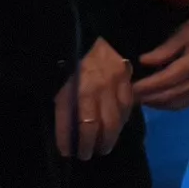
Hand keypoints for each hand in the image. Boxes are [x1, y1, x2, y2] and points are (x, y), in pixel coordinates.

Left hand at [52, 39, 136, 159]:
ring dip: (109, 137)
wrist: (93, 34)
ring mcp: (114, 86)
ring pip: (115, 121)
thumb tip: (67, 134)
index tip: (69, 152)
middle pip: (97, 127)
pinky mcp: (127, 82)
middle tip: (89, 154)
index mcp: (75, 90)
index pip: (73, 123)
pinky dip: (121, 121)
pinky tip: (116, 126)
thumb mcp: (61, 84)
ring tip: (104, 146)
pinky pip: (127, 108)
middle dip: (92, 144)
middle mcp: (95, 90)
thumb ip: (64, 107)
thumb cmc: (72, 61)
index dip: (70, 141)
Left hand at [131, 13, 188, 108]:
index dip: (148, 86)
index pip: (167, 79)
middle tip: (132, 98)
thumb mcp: (187, 32)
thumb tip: (144, 62)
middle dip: (151, 98)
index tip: (130, 88)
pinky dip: (174, 104)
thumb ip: (166, 49)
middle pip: (173, 95)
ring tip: (144, 101)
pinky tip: (163, 101)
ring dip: (161, 104)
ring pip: (182, 103)